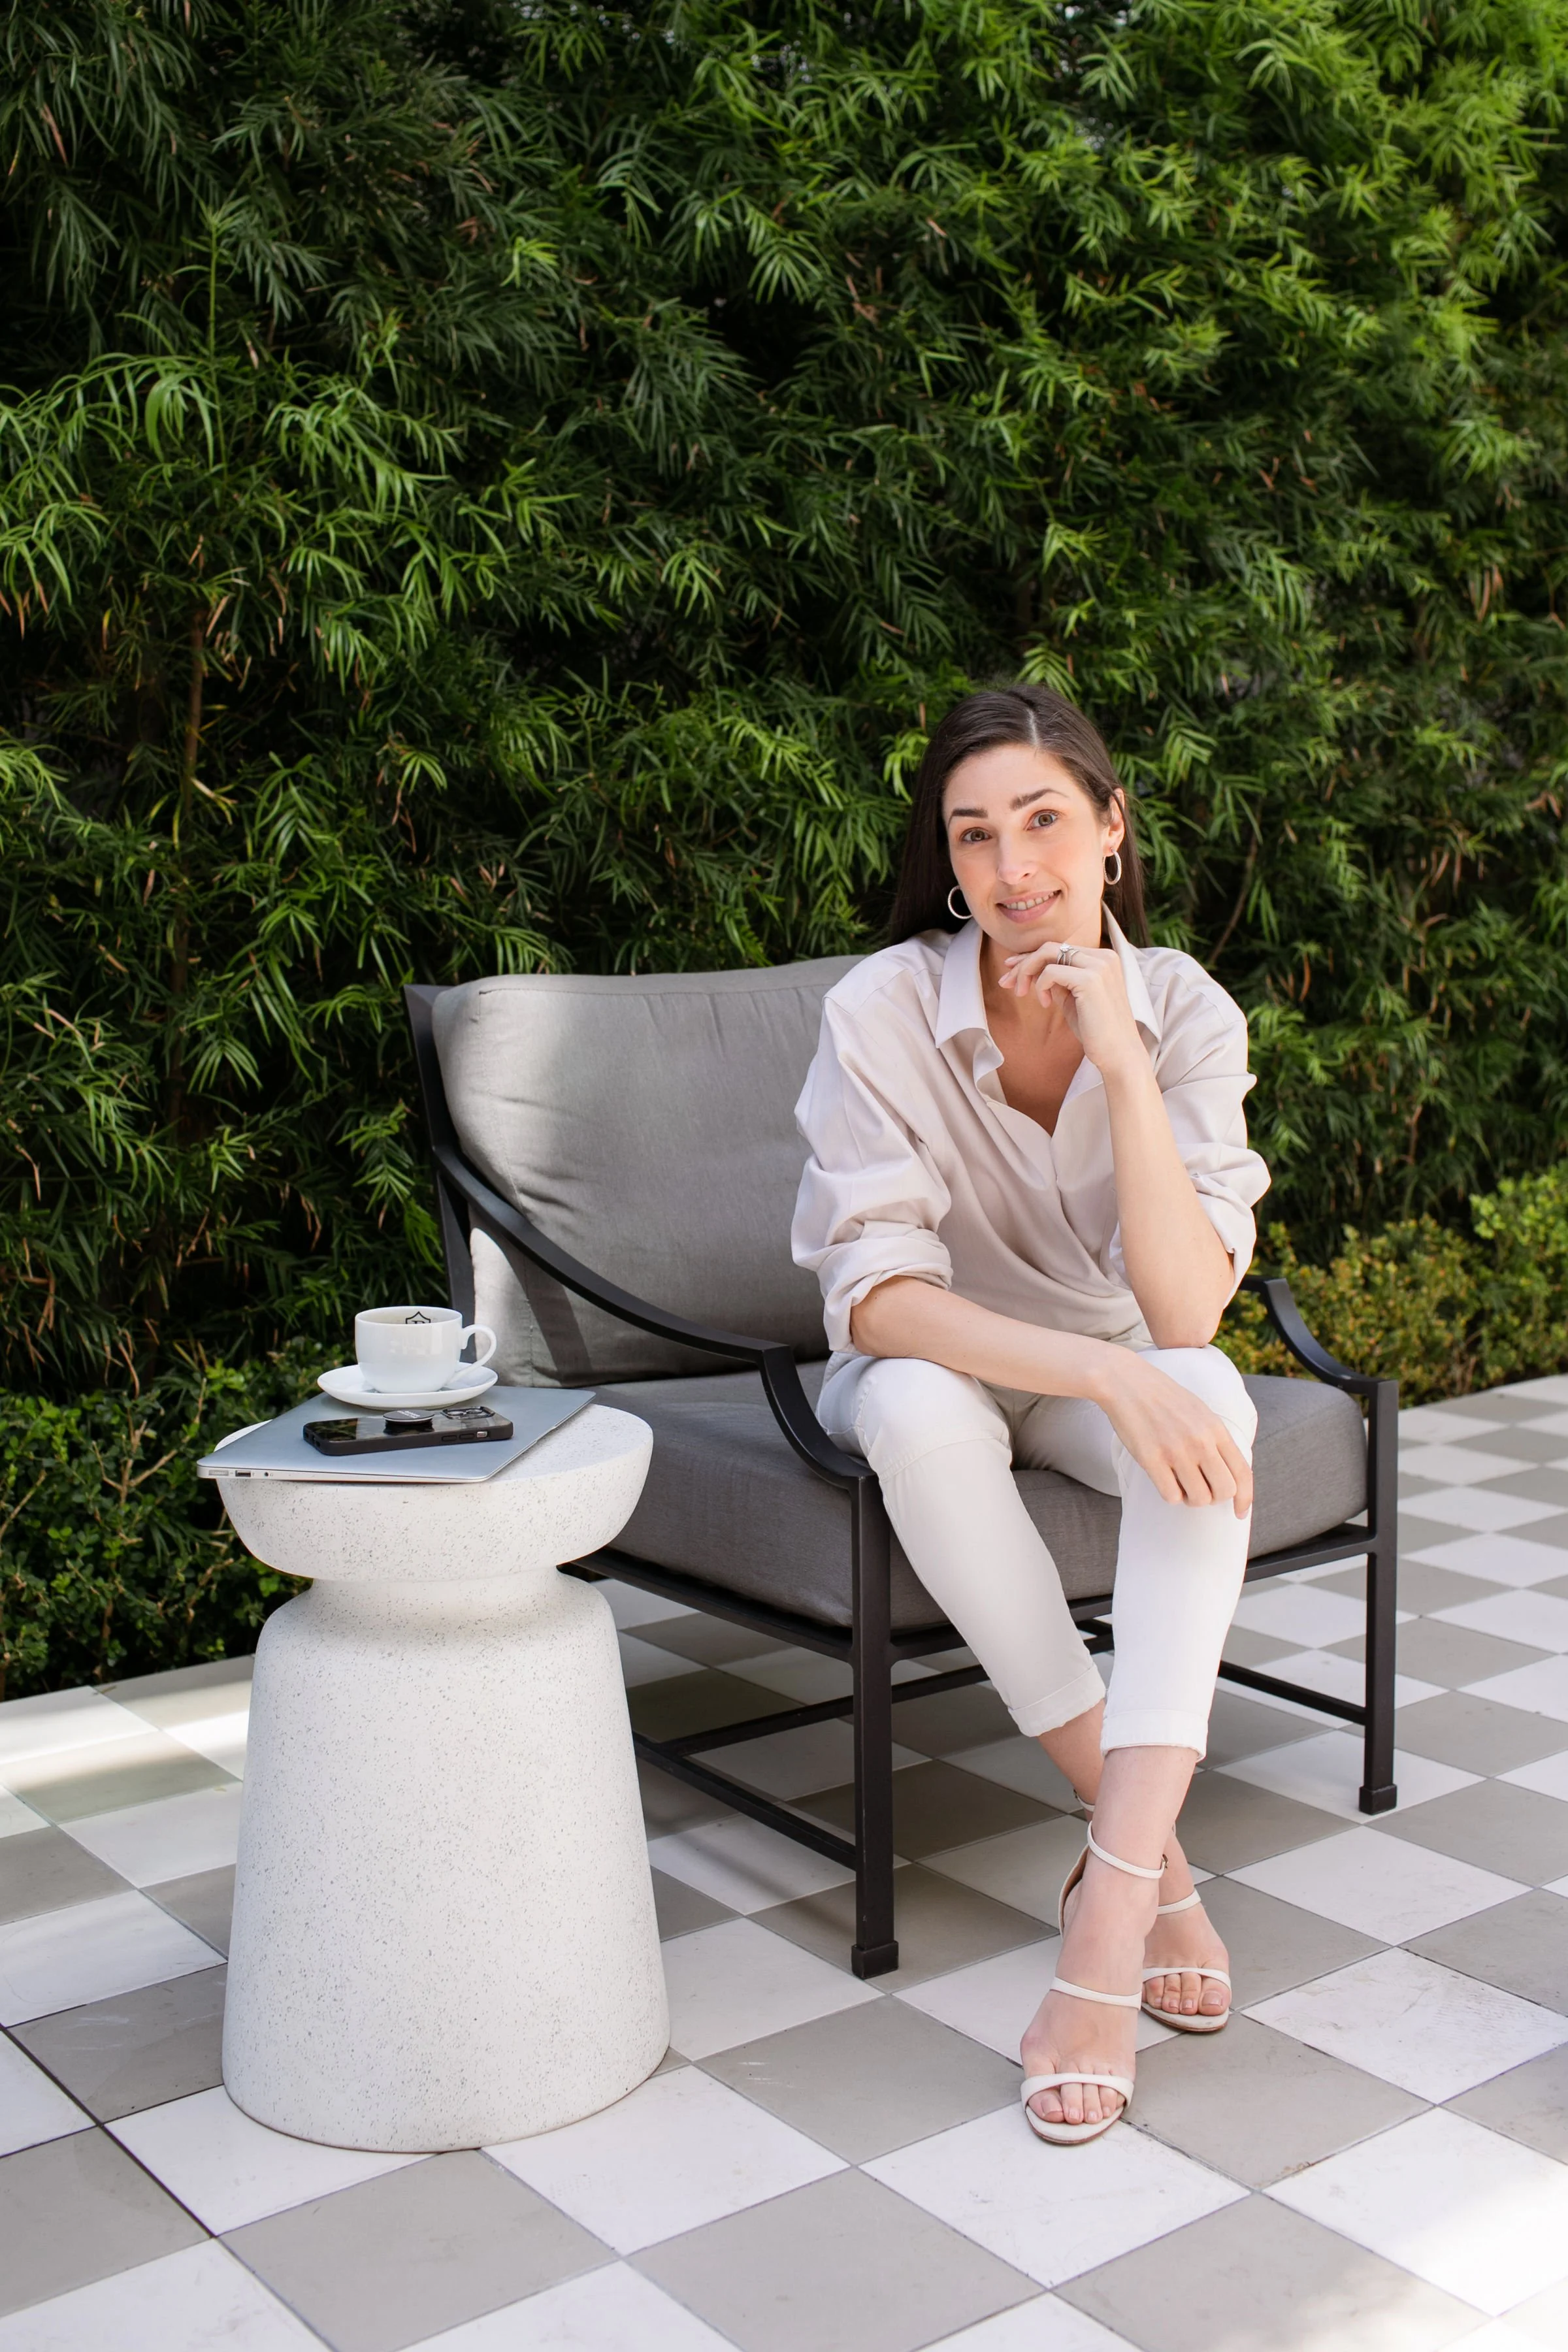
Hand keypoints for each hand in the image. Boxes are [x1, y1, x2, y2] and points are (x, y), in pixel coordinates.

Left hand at [999, 942, 1143, 1076]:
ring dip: (1026, 971)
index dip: (1032, 957)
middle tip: (1005, 983)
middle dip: (1023, 963)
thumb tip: (1033, 971)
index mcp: (1103, 959)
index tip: (1011, 970)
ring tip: (1020, 993)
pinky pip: (1050, 972)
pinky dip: (1040, 985)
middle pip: (1051, 947)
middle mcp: (1104, 957)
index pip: (1060, 948)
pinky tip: (1044, 1003)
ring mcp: (1099, 966)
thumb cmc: (1096, 1031)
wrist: (1118, 1054)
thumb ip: (1059, 982)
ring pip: (1048, 953)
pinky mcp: (1090, 980)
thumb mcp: (1073, 1000)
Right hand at [1097, 1355, 1253, 1517]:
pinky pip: (1171, 1496)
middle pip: (1224, 1491)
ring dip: (1190, 1498)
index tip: (1239, 1513)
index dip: (1245, 1499)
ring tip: (1180, 1484)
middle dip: (1214, 1497)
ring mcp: (1176, 1451)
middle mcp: (1200, 1442)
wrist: (1127, 1383)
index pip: (1242, 1473)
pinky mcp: (1152, 1459)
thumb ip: (1215, 1438)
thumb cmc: (1163, 1398)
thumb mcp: (1200, 1411)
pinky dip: (1170, 1495)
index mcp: (1215, 1429)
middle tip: (1200, 1489)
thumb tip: (1226, 1471)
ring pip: (1199, 1498)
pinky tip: (1164, 1479)